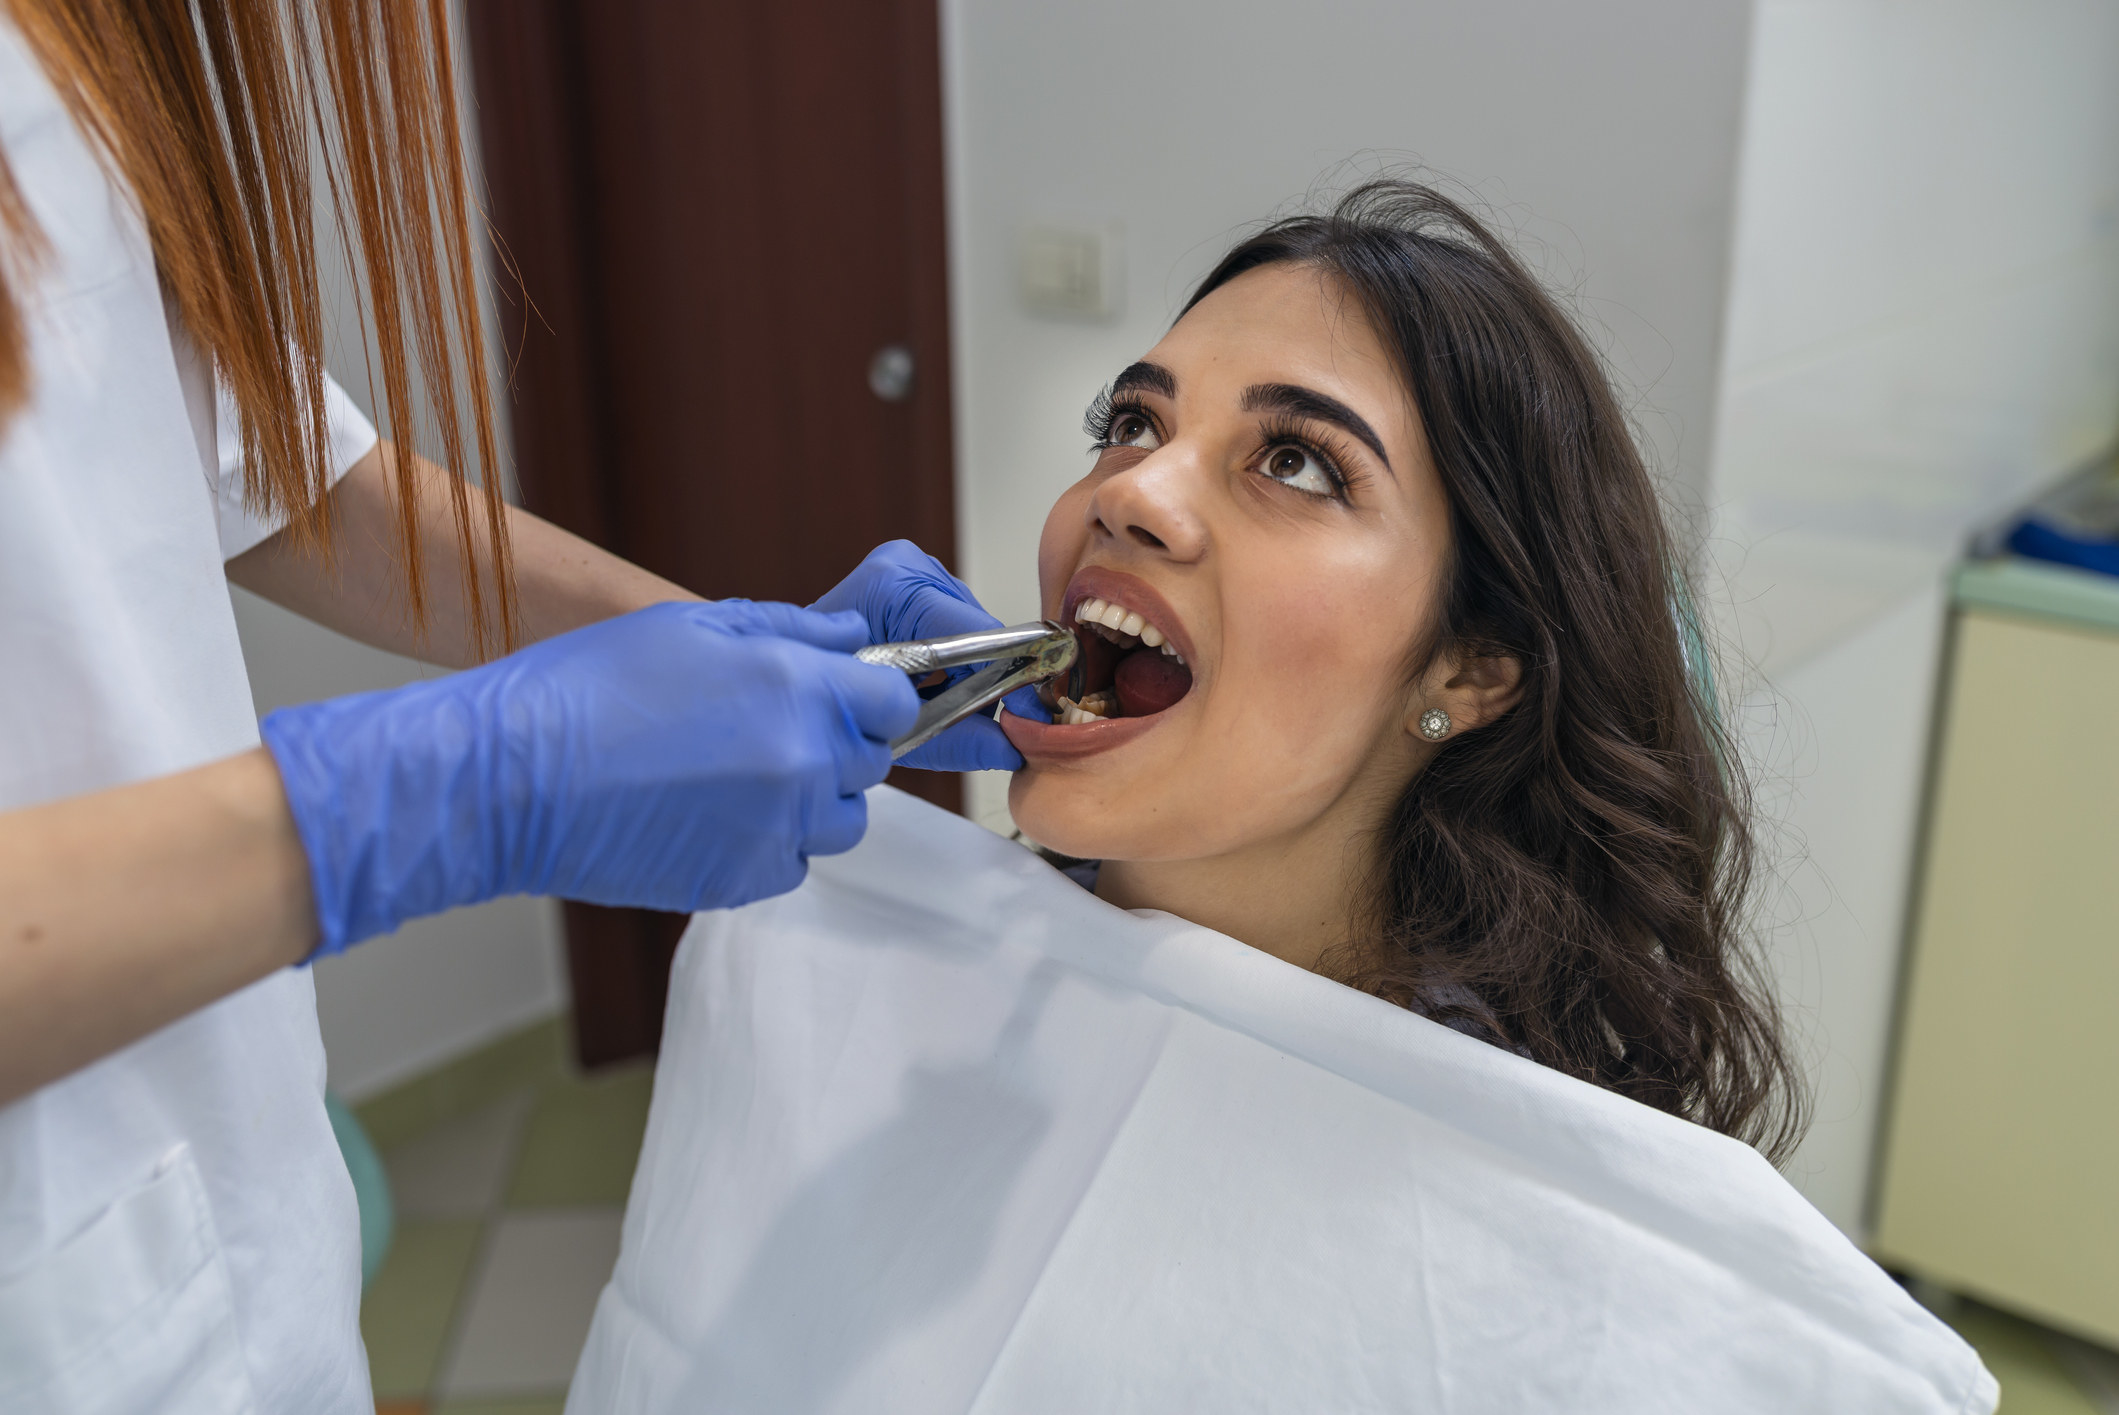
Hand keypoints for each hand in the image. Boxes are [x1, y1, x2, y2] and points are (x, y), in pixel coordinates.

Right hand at [261, 601, 917, 954]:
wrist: (506, 778)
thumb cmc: (584, 688)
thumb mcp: (688, 627)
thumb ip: (790, 629)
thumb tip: (852, 639)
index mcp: (795, 686)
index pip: (892, 701)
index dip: (868, 697)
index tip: (839, 697)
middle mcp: (801, 761)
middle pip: (872, 763)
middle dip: (837, 745)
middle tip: (768, 731)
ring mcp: (777, 828)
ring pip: (842, 823)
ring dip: (813, 801)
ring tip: (741, 777)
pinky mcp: (742, 881)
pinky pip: (792, 864)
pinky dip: (769, 845)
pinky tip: (711, 815)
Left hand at [812, 540, 1049, 771]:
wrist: (793, 675)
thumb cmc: (825, 694)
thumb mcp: (890, 728)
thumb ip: (953, 739)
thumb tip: (1011, 748)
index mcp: (892, 584)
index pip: (976, 633)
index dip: (1010, 675)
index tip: (1033, 709)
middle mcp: (907, 565)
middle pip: (981, 632)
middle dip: (989, 680)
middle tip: (985, 723)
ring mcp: (913, 567)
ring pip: (976, 632)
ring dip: (973, 672)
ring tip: (941, 701)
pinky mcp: (919, 580)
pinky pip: (961, 626)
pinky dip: (959, 661)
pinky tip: (935, 681)